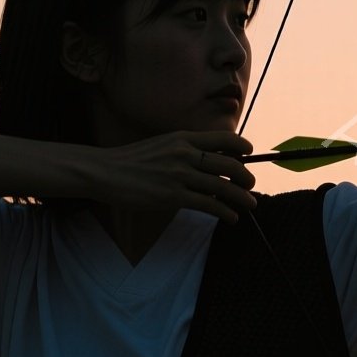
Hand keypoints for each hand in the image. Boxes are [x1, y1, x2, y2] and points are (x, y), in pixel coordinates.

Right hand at [94, 131, 258, 223]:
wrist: (105, 172)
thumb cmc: (132, 160)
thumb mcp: (163, 144)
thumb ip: (185, 149)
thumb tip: (209, 160)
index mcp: (183, 138)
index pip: (224, 138)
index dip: (242, 146)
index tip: (250, 153)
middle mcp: (185, 154)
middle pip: (229, 164)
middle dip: (246, 176)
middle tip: (251, 184)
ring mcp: (179, 175)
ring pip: (222, 186)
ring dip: (241, 197)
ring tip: (250, 203)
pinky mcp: (173, 196)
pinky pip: (208, 205)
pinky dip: (224, 212)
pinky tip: (231, 217)